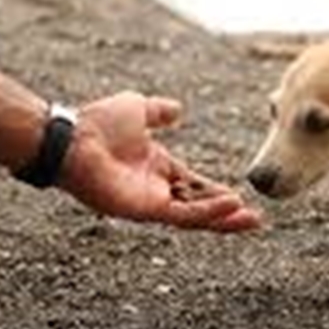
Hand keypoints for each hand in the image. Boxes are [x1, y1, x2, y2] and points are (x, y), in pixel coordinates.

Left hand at [59, 91, 261, 231]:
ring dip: (222, 217)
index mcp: (155, 168)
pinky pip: (182, 214)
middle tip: (255, 219)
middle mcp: (154, 189)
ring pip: (194, 216)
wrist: (73, 137)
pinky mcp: (144, 209)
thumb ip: (159, 112)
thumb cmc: (98, 122)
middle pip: (198, 206)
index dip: (216, 192)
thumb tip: (179, 110)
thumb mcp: (138, 109)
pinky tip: (230, 205)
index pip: (193, 185)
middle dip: (226, 214)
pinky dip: (207, 211)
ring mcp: (149, 201)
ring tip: (250, 219)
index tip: (241, 196)